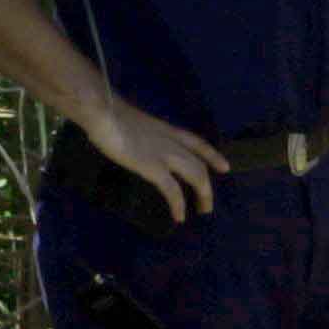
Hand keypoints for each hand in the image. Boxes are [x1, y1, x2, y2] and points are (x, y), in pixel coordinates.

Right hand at [84, 101, 222, 225]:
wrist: (104, 111)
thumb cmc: (109, 113)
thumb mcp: (131, 121)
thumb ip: (138, 131)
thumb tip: (132, 137)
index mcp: (166, 129)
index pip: (197, 142)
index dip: (213, 155)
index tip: (224, 167)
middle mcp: (171, 141)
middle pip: (200, 164)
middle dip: (207, 186)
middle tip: (207, 204)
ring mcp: (164, 154)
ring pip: (196, 176)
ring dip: (203, 195)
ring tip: (202, 211)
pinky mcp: (153, 167)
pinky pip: (173, 190)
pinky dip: (179, 205)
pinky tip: (179, 217)